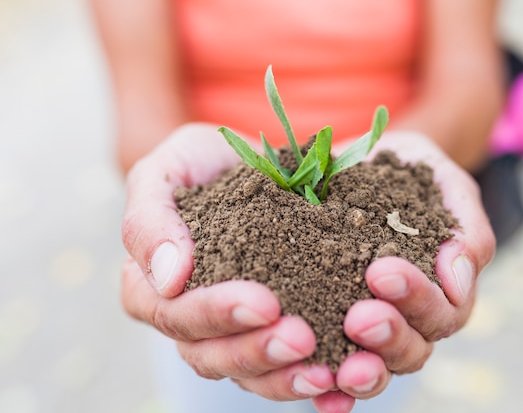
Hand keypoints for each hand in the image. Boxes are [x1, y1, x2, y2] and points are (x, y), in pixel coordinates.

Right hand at [120, 124, 351, 411]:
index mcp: (153, 289)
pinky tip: (347, 383)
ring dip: (289, 378)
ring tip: (331, 371)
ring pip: (254, 375)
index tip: (263, 302)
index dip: (215, 315)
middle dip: (258, 351)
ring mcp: (235, 332)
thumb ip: (149, 219)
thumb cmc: (201, 164)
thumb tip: (167, 278)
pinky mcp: (276, 331)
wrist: (254, 162)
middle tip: (301, 338)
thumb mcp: (165, 172)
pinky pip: (291, 369)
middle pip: (214, 356)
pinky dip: (319, 385)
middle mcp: (191, 322)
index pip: (175, 315)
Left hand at [327, 130, 495, 400]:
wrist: (353, 166)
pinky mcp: (332, 334)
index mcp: (443, 288)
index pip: (444, 310)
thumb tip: (458, 278)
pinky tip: (318, 392)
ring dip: (362, 370)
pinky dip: (331, 393)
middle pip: (413, 348)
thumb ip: (463, 225)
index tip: (380, 269)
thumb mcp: (440, 181)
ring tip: (339, 364)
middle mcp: (410, 318)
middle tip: (359, 317)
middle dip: (389, 335)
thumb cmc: (404, 170)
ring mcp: (372, 331)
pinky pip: (335, 373)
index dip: (417, 297)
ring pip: (378, 368)